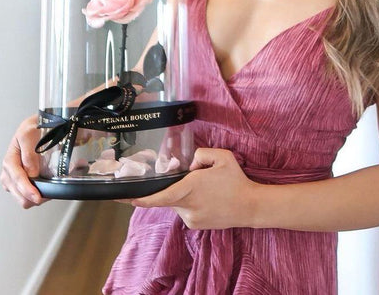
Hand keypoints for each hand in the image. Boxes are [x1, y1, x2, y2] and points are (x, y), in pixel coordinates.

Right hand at [0, 114, 48, 208]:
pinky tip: (53, 186)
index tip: (38, 197)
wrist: (42, 124)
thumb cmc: (34, 127)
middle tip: (51, 193)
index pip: (16, 179)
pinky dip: (44, 192)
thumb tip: (31, 174)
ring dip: (40, 195)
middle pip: (19, 195)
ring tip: (55, 187)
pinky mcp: (28, 181)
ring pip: (26, 199)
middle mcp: (11, 172)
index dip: (27, 190)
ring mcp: (18, 178)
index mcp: (10, 160)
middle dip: (33, 197)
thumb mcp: (29, 134)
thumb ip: (29, 154)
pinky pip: (33, 195)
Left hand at [129, 148, 258, 229]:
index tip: (129, 198)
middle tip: (190, 180)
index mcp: (191, 188)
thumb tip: (191, 165)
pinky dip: (189, 203)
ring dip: (182, 195)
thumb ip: (202, 153)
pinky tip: (206, 199)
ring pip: (176, 203)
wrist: (249, 206)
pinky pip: (184, 211)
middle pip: (167, 196)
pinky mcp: (195, 225)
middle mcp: (187, 206)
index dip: (143, 198)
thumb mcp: (222, 156)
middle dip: (170, 187)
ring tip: (206, 190)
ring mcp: (191, 218)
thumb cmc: (236, 179)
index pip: (162, 195)